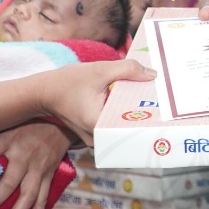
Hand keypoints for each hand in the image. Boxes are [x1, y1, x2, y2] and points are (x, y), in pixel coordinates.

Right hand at [39, 59, 155, 144]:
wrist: (43, 92)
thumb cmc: (67, 82)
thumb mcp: (99, 70)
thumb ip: (126, 70)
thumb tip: (152, 75)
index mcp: (98, 125)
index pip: (132, 126)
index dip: (150, 116)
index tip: (165, 107)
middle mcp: (98, 138)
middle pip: (130, 128)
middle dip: (146, 113)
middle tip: (164, 101)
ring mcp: (96, 139)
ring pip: (123, 127)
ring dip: (135, 113)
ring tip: (152, 99)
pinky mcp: (95, 134)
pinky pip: (115, 125)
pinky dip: (123, 113)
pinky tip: (133, 99)